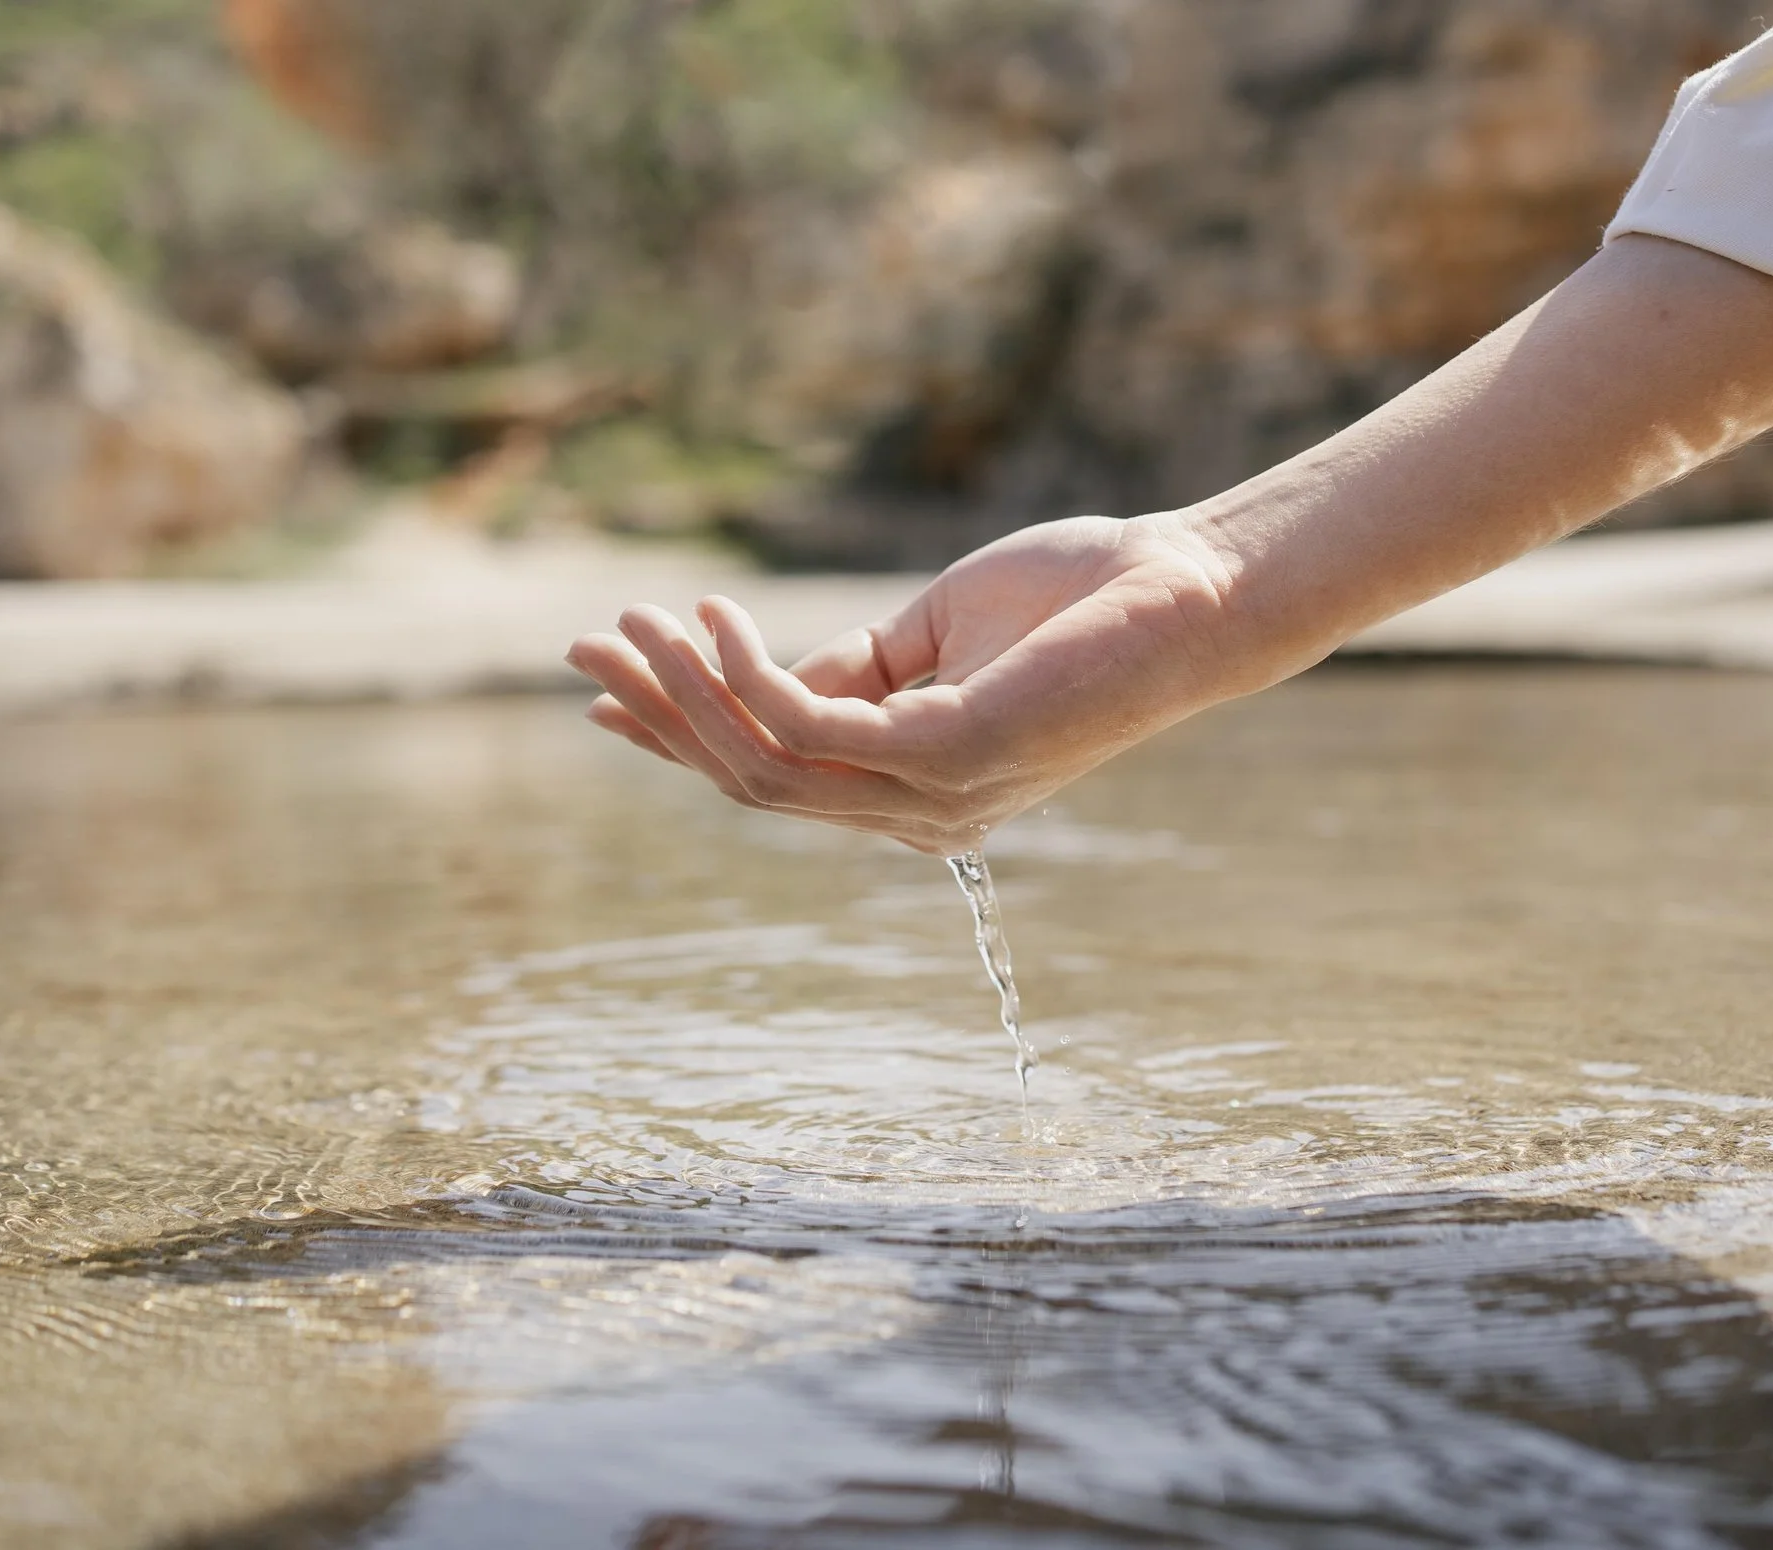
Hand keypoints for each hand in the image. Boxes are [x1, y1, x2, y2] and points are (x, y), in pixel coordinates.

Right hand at [564, 513, 1240, 853]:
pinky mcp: (949, 758)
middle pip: (749, 781)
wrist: (1190, 589)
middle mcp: (918, 813)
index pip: (773, 777)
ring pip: (763, 764)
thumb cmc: (1078, 601)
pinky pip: (809, 728)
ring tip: (634, 618)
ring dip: (683, 690)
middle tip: (583, 645)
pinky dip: (747, 673)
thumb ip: (849, 667)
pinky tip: (716, 619)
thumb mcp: (932, 633)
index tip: (602, 691)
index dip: (680, 735)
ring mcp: (933, 796)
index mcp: (914, 789)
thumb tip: (752, 670)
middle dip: (658, 713)